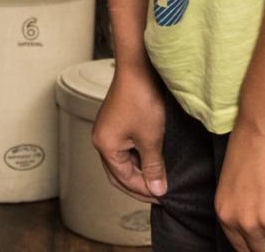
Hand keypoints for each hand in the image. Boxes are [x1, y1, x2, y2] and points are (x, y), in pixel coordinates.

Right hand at [91, 60, 167, 201]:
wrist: (139, 68)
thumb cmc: (141, 98)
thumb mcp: (151, 139)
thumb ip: (153, 167)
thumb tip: (157, 187)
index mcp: (105, 146)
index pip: (123, 179)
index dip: (144, 190)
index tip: (162, 195)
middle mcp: (101, 139)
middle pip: (118, 172)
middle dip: (137, 185)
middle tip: (158, 192)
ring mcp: (107, 129)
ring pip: (122, 160)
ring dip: (139, 170)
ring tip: (159, 175)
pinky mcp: (115, 121)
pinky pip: (125, 147)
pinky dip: (138, 156)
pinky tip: (152, 157)